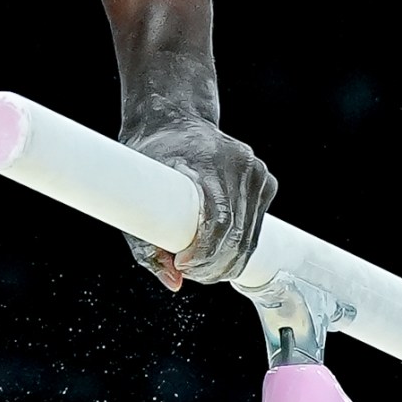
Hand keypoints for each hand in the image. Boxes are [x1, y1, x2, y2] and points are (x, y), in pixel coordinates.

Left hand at [120, 113, 275, 290]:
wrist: (173, 119)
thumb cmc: (150, 154)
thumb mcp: (137, 192)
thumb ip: (147, 241)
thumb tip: (173, 283)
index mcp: (207, 162)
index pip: (218, 221)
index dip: (205, 253)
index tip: (183, 265)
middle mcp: (238, 165)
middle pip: (238, 236)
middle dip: (215, 266)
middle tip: (190, 273)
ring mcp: (256, 172)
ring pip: (250, 237)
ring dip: (228, 262)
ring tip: (202, 268)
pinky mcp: (265, 180)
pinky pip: (256, 226)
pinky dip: (240, 246)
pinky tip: (219, 251)